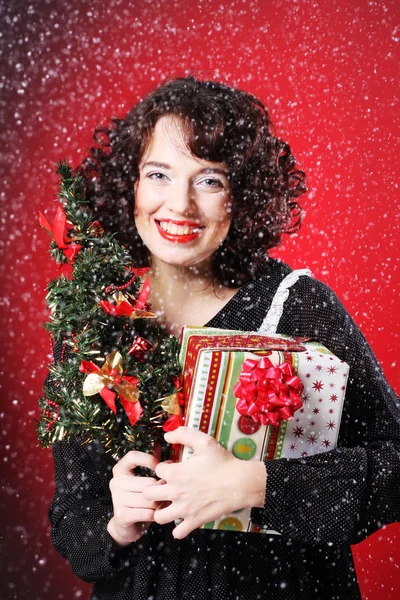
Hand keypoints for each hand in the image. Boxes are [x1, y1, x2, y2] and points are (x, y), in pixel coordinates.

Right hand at [107, 447, 163, 546]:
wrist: (126, 525)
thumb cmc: (139, 498)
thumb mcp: (144, 480)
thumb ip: (154, 468)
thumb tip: (169, 461)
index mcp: (120, 469)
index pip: (132, 457)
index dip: (148, 460)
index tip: (159, 467)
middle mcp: (116, 482)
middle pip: (147, 483)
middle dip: (160, 490)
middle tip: (165, 494)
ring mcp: (117, 499)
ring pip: (149, 499)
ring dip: (159, 504)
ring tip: (160, 504)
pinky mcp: (121, 515)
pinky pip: (147, 513)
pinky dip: (155, 515)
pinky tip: (156, 514)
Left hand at [143, 427, 266, 539]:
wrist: (240, 483)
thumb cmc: (223, 462)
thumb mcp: (204, 441)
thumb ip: (183, 434)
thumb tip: (167, 435)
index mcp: (175, 473)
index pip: (156, 470)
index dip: (164, 468)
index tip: (173, 468)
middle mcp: (176, 492)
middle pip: (148, 494)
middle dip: (154, 489)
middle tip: (165, 487)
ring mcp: (184, 509)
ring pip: (158, 517)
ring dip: (161, 510)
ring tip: (170, 504)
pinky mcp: (194, 521)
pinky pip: (177, 532)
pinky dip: (177, 528)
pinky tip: (183, 518)